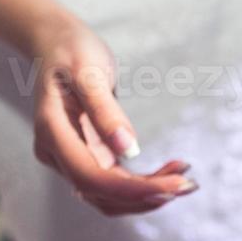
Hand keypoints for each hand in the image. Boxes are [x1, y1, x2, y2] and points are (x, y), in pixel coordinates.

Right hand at [29, 14, 194, 215]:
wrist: (56, 43)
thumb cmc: (72, 50)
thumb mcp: (89, 71)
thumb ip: (105, 110)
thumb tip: (128, 151)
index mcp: (52, 132)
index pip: (90, 178)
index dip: (132, 189)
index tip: (172, 187)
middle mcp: (55, 153)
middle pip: (101, 194)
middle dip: (146, 196)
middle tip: (189, 185)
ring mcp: (68, 158)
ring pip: (108, 197)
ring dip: (147, 195)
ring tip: (185, 181)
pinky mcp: (85, 157)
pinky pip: (113, 183)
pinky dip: (142, 185)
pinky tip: (170, 173)